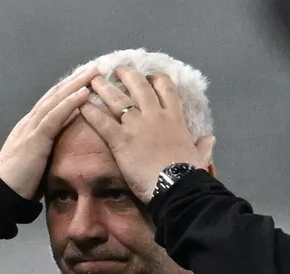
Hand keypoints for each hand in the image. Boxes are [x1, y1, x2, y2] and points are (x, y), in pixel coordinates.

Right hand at [0, 66, 99, 199]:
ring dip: (75, 85)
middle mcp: (29, 122)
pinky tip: (84, 93)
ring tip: (93, 74)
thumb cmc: (19, 184)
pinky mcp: (35, 137)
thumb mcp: (37, 162)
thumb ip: (48, 152)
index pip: (50, 104)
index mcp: (30, 128)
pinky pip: (55, 115)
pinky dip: (70, 103)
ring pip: (56, 100)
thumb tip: (64, 152)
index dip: (66, 91)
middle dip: (74, 81)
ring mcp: (31, 128)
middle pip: (54, 95)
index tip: (84, 81)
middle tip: (93, 69)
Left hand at [81, 68, 214, 202]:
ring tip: (93, 80)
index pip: (166, 88)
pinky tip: (80, 106)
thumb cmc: (189, 174)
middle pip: (139, 86)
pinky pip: (102, 122)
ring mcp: (136, 126)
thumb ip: (204, 146)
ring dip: (104, 87)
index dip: (156, 79)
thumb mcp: (200, 157)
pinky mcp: (121, 140)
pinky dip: (90, 112)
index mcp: (174, 118)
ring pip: (117, 99)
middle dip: (127, 75)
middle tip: (117, 70)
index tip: (149, 76)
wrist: (176, 186)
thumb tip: (210, 139)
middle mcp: (154, 115)